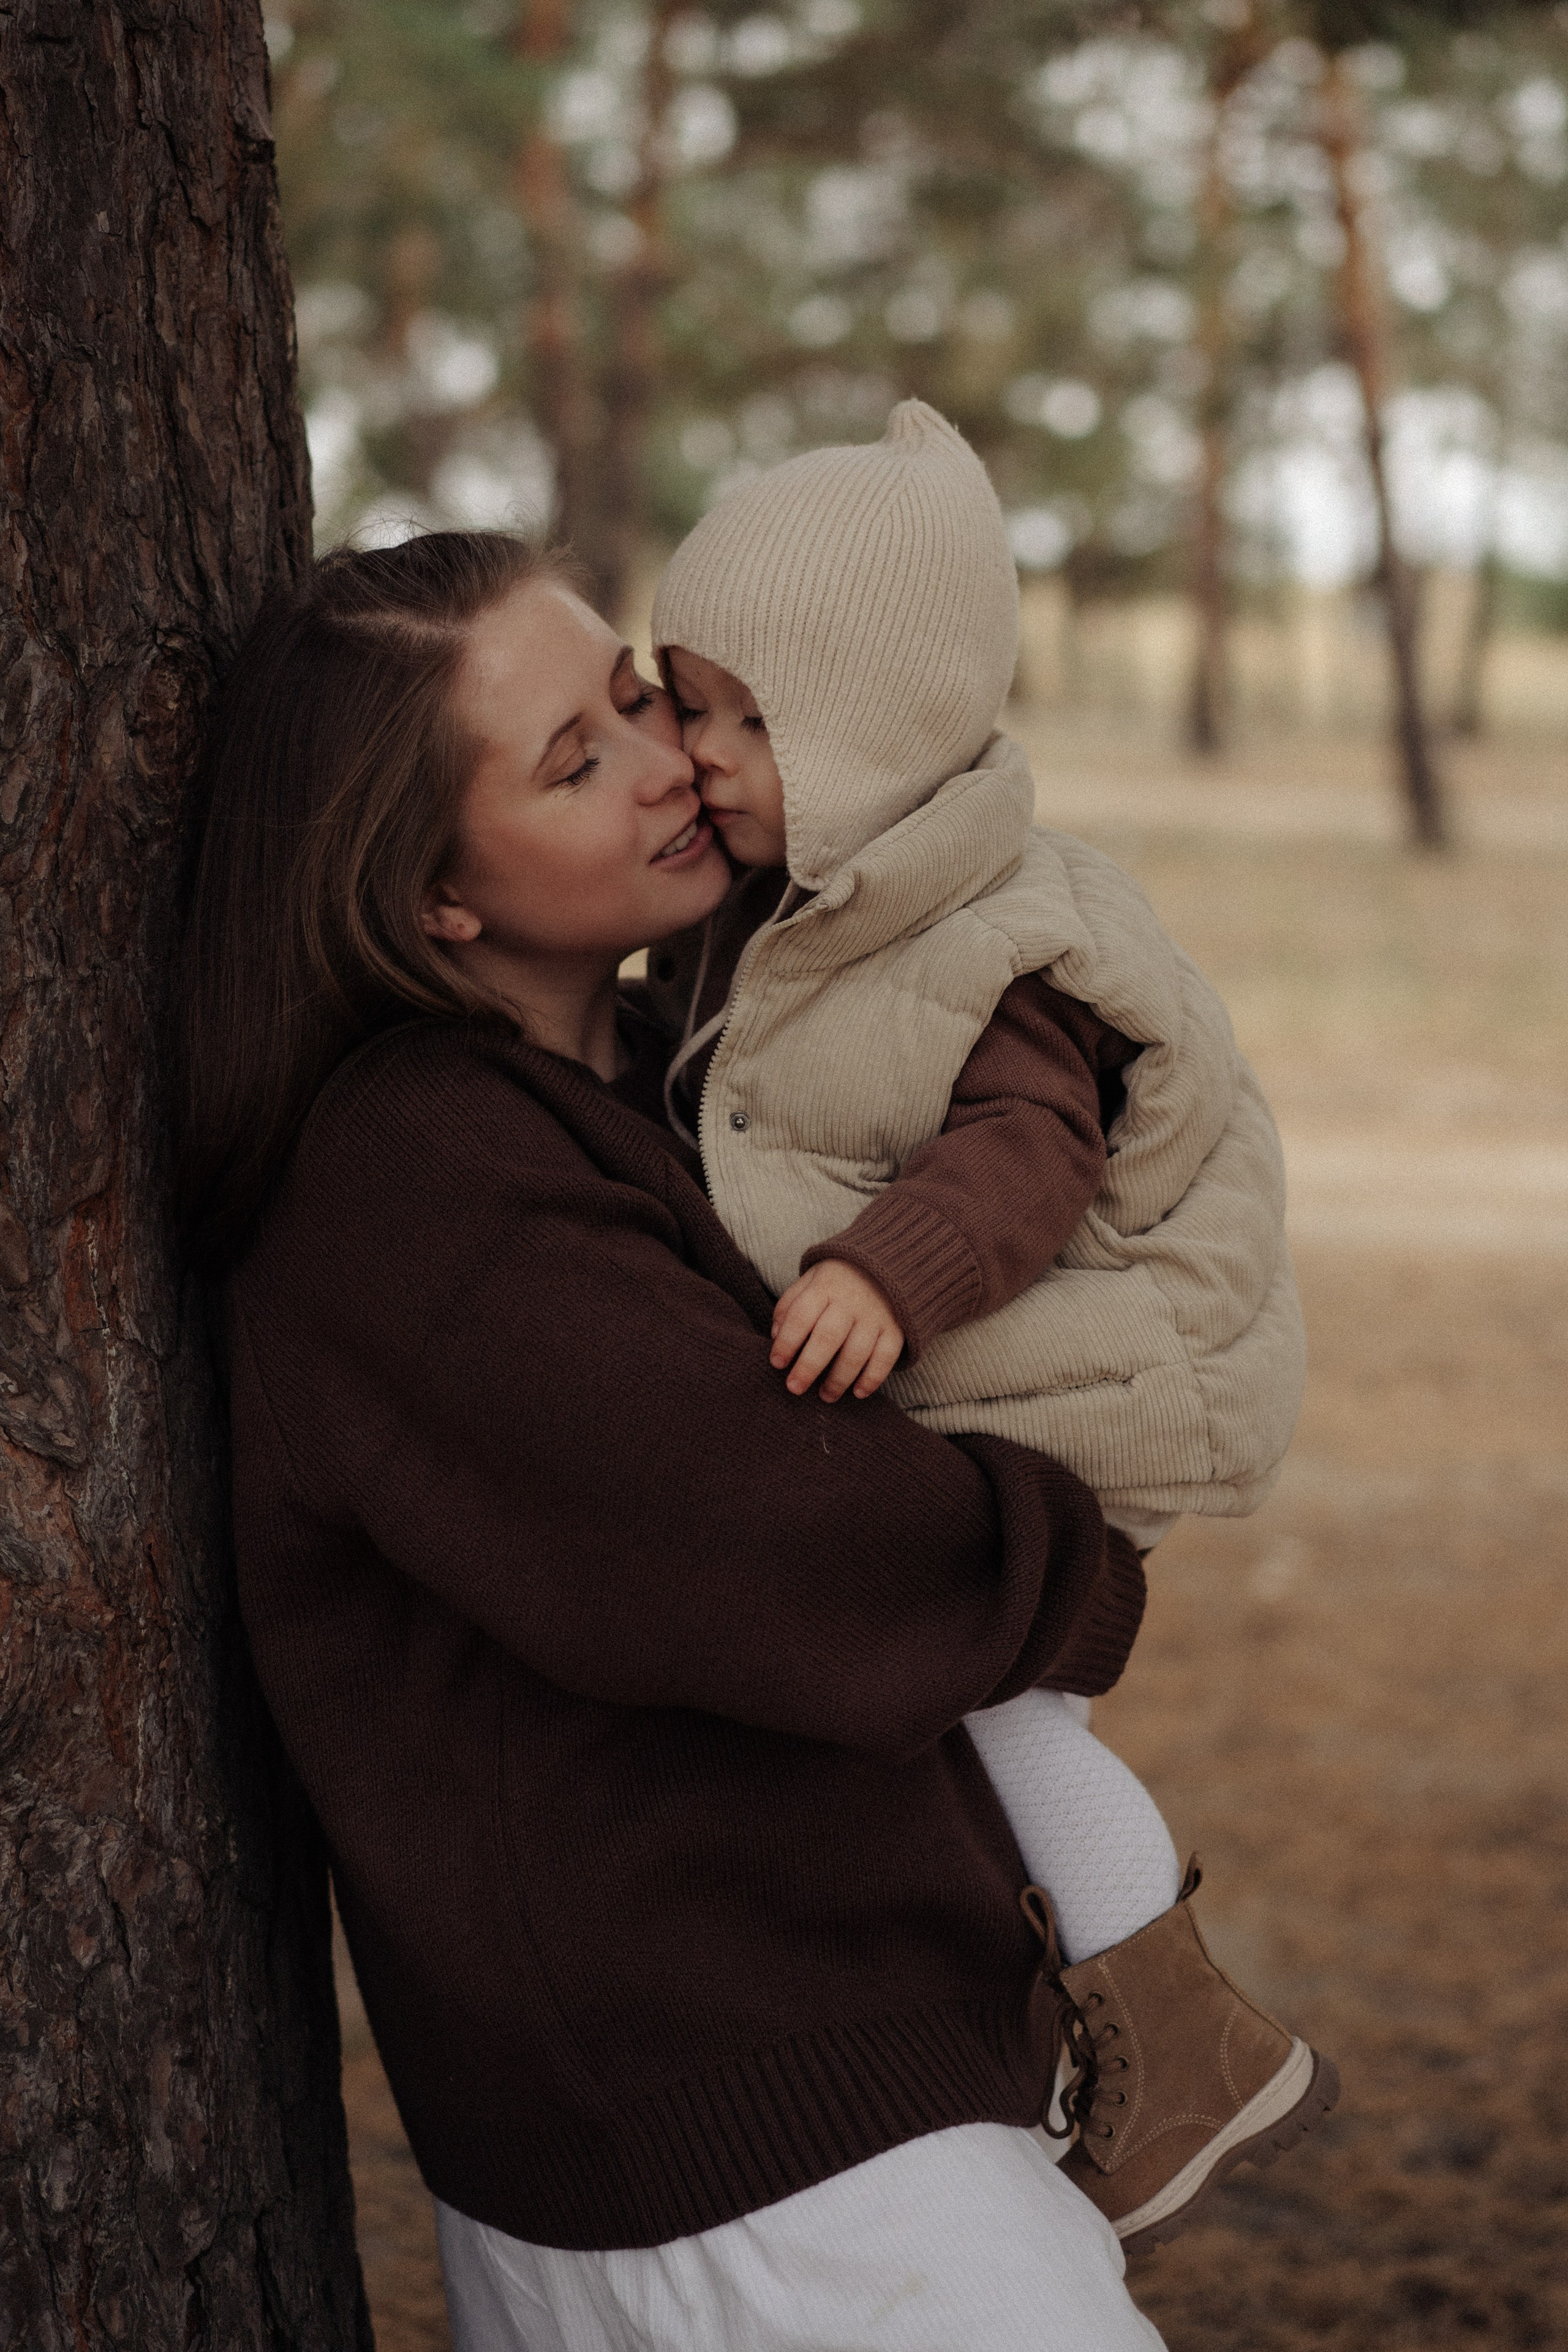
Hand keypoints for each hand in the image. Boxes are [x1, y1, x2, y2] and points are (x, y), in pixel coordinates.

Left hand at [769, 1260, 904, 1401]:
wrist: (887, 1264)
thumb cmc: (838, 1279)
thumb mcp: (810, 1279)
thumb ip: (790, 1304)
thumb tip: (775, 1335)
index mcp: (824, 1286)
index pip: (801, 1316)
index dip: (787, 1342)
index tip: (776, 1363)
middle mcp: (850, 1300)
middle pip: (827, 1338)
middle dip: (809, 1367)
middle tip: (794, 1388)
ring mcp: (875, 1315)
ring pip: (856, 1352)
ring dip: (839, 1379)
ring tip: (825, 1396)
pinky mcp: (896, 1328)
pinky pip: (886, 1357)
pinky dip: (873, 1378)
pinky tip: (858, 1392)